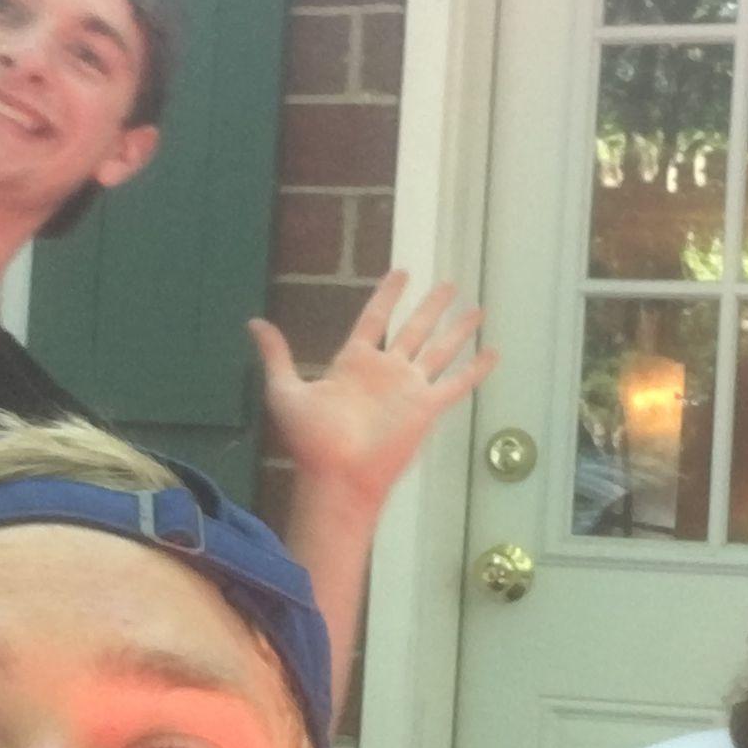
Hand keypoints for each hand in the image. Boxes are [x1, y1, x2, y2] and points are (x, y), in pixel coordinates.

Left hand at [249, 271, 498, 511]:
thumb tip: (254, 323)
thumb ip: (277, 356)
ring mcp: (409, 388)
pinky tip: (493, 353)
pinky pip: (457, 383)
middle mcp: (386, 370)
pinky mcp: (427, 407)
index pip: (375, 318)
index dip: (388, 295)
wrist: (337, 475)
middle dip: (431, 306)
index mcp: (354, 362)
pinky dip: (476, 369)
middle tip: (449, 283)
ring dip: (458, 329)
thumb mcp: (285, 391)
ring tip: (476, 309)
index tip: (402, 272)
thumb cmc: (310, 438)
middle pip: (414, 328)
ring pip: (439, 349)